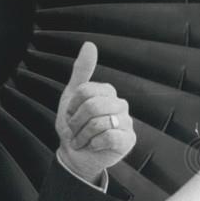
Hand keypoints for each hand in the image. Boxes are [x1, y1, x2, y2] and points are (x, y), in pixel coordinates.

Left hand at [55, 42, 135, 183]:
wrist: (75, 155)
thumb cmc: (74, 127)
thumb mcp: (71, 97)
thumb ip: (81, 71)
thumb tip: (90, 44)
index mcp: (107, 92)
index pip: (85, 90)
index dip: (72, 106)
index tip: (72, 115)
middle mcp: (120, 104)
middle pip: (92, 105)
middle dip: (76, 122)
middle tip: (76, 130)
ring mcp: (127, 122)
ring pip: (99, 122)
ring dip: (82, 135)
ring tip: (83, 140)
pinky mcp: (128, 140)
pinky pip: (109, 136)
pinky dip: (94, 143)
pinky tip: (94, 146)